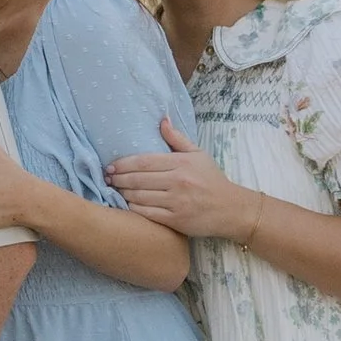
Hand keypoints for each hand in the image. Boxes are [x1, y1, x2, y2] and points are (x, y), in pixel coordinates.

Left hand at [107, 118, 251, 240]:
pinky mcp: (176, 220)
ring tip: (115, 190)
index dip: (123, 164)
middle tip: (108, 179)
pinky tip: (127, 204)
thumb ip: (177, 139)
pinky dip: (133, 209)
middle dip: (118, 179)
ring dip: (123, 193)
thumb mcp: (199, 155)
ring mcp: (177, 202)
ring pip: (139, 196)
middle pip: (138, 179)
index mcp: (181, 163)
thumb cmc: (212, 180)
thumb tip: (161, 120)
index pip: (144, 161)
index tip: (111, 166)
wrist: (231, 209)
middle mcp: (178, 181)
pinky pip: (147, 213)